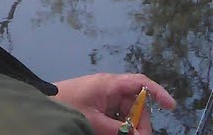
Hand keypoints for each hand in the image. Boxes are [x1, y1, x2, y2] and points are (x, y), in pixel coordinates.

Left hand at [52, 73, 175, 134]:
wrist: (41, 105)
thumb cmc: (68, 106)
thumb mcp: (94, 121)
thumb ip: (118, 130)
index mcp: (110, 84)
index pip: (140, 83)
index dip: (158, 93)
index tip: (171, 107)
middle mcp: (109, 87)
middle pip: (135, 103)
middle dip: (141, 122)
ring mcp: (102, 96)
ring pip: (125, 111)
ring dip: (129, 126)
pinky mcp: (95, 104)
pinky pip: (114, 114)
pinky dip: (119, 125)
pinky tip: (118, 133)